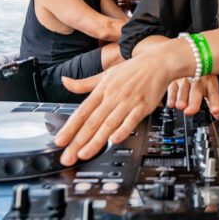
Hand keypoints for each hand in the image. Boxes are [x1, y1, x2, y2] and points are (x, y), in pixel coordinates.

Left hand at [54, 45, 171, 165]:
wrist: (158, 62)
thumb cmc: (133, 69)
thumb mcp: (106, 74)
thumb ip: (85, 83)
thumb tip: (65, 81)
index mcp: (103, 89)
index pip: (82, 111)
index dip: (70, 127)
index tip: (59, 141)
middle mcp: (113, 96)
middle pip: (93, 121)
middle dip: (78, 141)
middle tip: (67, 157)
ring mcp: (128, 101)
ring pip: (109, 123)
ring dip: (95, 140)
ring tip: (83, 154)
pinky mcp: (143, 106)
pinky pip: (131, 120)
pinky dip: (123, 129)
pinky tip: (114, 139)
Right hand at [166, 75, 218, 119]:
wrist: (189, 59)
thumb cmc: (201, 75)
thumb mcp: (210, 85)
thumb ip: (214, 101)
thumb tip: (218, 114)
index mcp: (209, 81)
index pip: (214, 93)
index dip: (215, 103)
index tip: (216, 111)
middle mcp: (197, 79)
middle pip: (197, 90)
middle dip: (194, 102)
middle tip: (190, 111)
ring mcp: (184, 78)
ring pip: (183, 88)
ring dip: (181, 98)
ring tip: (181, 106)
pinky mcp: (173, 78)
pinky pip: (171, 87)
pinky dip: (171, 96)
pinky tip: (171, 104)